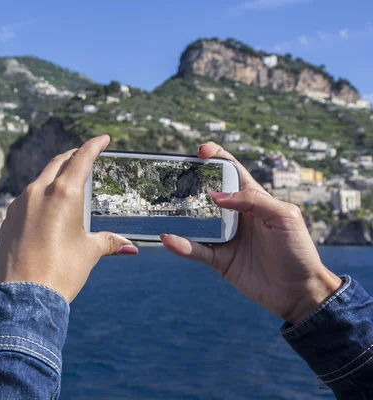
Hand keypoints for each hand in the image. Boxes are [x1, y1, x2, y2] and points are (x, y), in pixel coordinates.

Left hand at [0, 135, 138, 301]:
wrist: (22, 297)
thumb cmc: (60, 272)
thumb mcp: (89, 253)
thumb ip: (109, 242)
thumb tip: (130, 247)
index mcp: (63, 194)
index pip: (80, 159)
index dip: (93, 146)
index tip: (103, 139)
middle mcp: (38, 192)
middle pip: (58, 163)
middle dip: (73, 157)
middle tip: (85, 155)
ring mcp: (19, 205)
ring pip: (39, 180)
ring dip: (54, 176)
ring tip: (66, 184)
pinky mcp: (8, 219)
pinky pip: (26, 199)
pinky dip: (39, 196)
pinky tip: (45, 209)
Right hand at [161, 142, 341, 323]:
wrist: (299, 292)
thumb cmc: (297, 250)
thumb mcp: (283, 217)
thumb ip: (252, 200)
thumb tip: (216, 197)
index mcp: (254, 200)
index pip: (232, 173)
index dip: (217, 158)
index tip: (201, 151)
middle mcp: (235, 216)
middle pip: (207, 195)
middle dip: (190, 184)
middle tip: (171, 177)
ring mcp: (225, 238)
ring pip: (196, 222)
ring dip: (179, 215)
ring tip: (162, 207)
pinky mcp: (218, 260)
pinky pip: (195, 250)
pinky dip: (180, 245)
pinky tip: (168, 238)